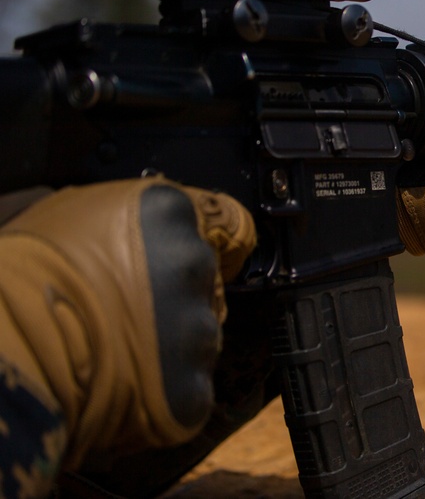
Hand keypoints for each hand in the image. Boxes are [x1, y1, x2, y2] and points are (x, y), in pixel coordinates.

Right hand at [0, 177, 254, 476]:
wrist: (5, 351)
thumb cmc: (19, 278)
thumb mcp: (69, 215)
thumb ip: (125, 220)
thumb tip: (135, 228)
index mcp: (168, 212)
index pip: (224, 221)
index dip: (207, 243)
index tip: (197, 257)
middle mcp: (194, 263)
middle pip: (204, 282)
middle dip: (175, 298)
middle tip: (127, 312)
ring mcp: (198, 329)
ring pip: (197, 337)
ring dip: (170, 346)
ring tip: (116, 352)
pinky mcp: (192, 387)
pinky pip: (188, 389)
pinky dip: (163, 392)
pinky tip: (123, 388)